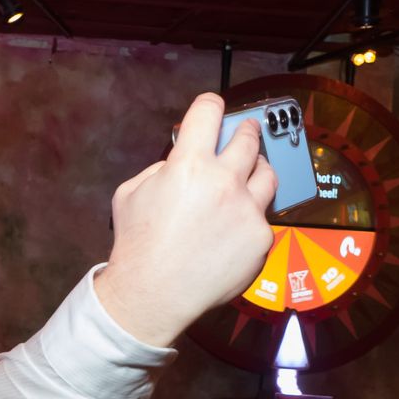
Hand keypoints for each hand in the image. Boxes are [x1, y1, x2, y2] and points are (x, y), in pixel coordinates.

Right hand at [95, 92, 277, 347]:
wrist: (154, 294)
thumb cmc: (136, 245)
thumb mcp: (130, 194)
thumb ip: (159, 170)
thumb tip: (179, 162)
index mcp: (188, 164)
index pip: (208, 112)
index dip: (210, 105)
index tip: (213, 107)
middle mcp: (224, 181)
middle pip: (248, 138)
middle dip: (245, 130)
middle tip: (244, 131)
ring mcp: (248, 210)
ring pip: (268, 174)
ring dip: (258, 168)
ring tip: (252, 172)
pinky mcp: (261, 238)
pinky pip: (263, 217)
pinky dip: (250, 217)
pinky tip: (236, 226)